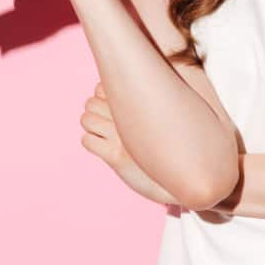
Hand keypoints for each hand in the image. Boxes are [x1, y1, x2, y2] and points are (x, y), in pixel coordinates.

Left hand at [81, 80, 181, 206]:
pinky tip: (104, 149)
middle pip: (90, 102)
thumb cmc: (169, 147)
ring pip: (86, 119)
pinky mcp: (115, 156)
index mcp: (138, 103)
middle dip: (94, 112)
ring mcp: (121, 136)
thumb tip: (121, 92)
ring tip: (104, 136)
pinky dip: (92, 143)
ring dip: (91, 126)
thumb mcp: (159, 119)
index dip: (103, 96)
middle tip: (108, 125)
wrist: (179, 177)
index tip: (113, 109)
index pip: (101, 87)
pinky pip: (87, 141)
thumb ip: (140, 104)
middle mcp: (129, 116)